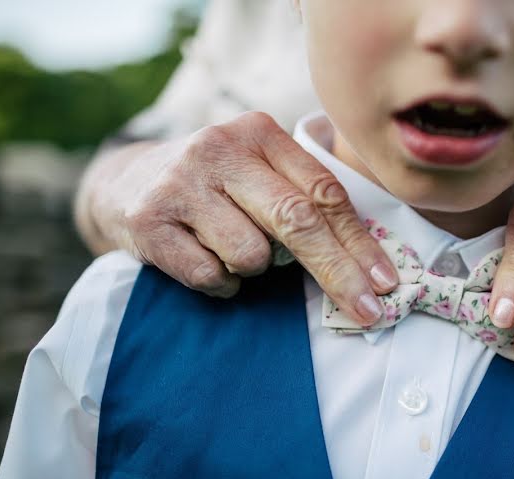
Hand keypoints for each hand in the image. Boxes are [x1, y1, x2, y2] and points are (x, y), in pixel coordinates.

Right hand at [86, 111, 397, 324]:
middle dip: (338, 273)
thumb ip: (305, 197)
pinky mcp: (148, 220)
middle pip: (296, 221)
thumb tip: (370, 264)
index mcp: (259, 133)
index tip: (386, 282)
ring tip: (231, 248)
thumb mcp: (260, 172)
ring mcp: (181, 183)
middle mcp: (219, 149)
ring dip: (253, 270)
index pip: (324, 192)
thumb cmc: (217, 186)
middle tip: (367, 311)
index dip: (360, 242)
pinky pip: (211, 276)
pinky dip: (221, 283)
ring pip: (251, 255)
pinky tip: (203, 258)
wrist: (127, 182)